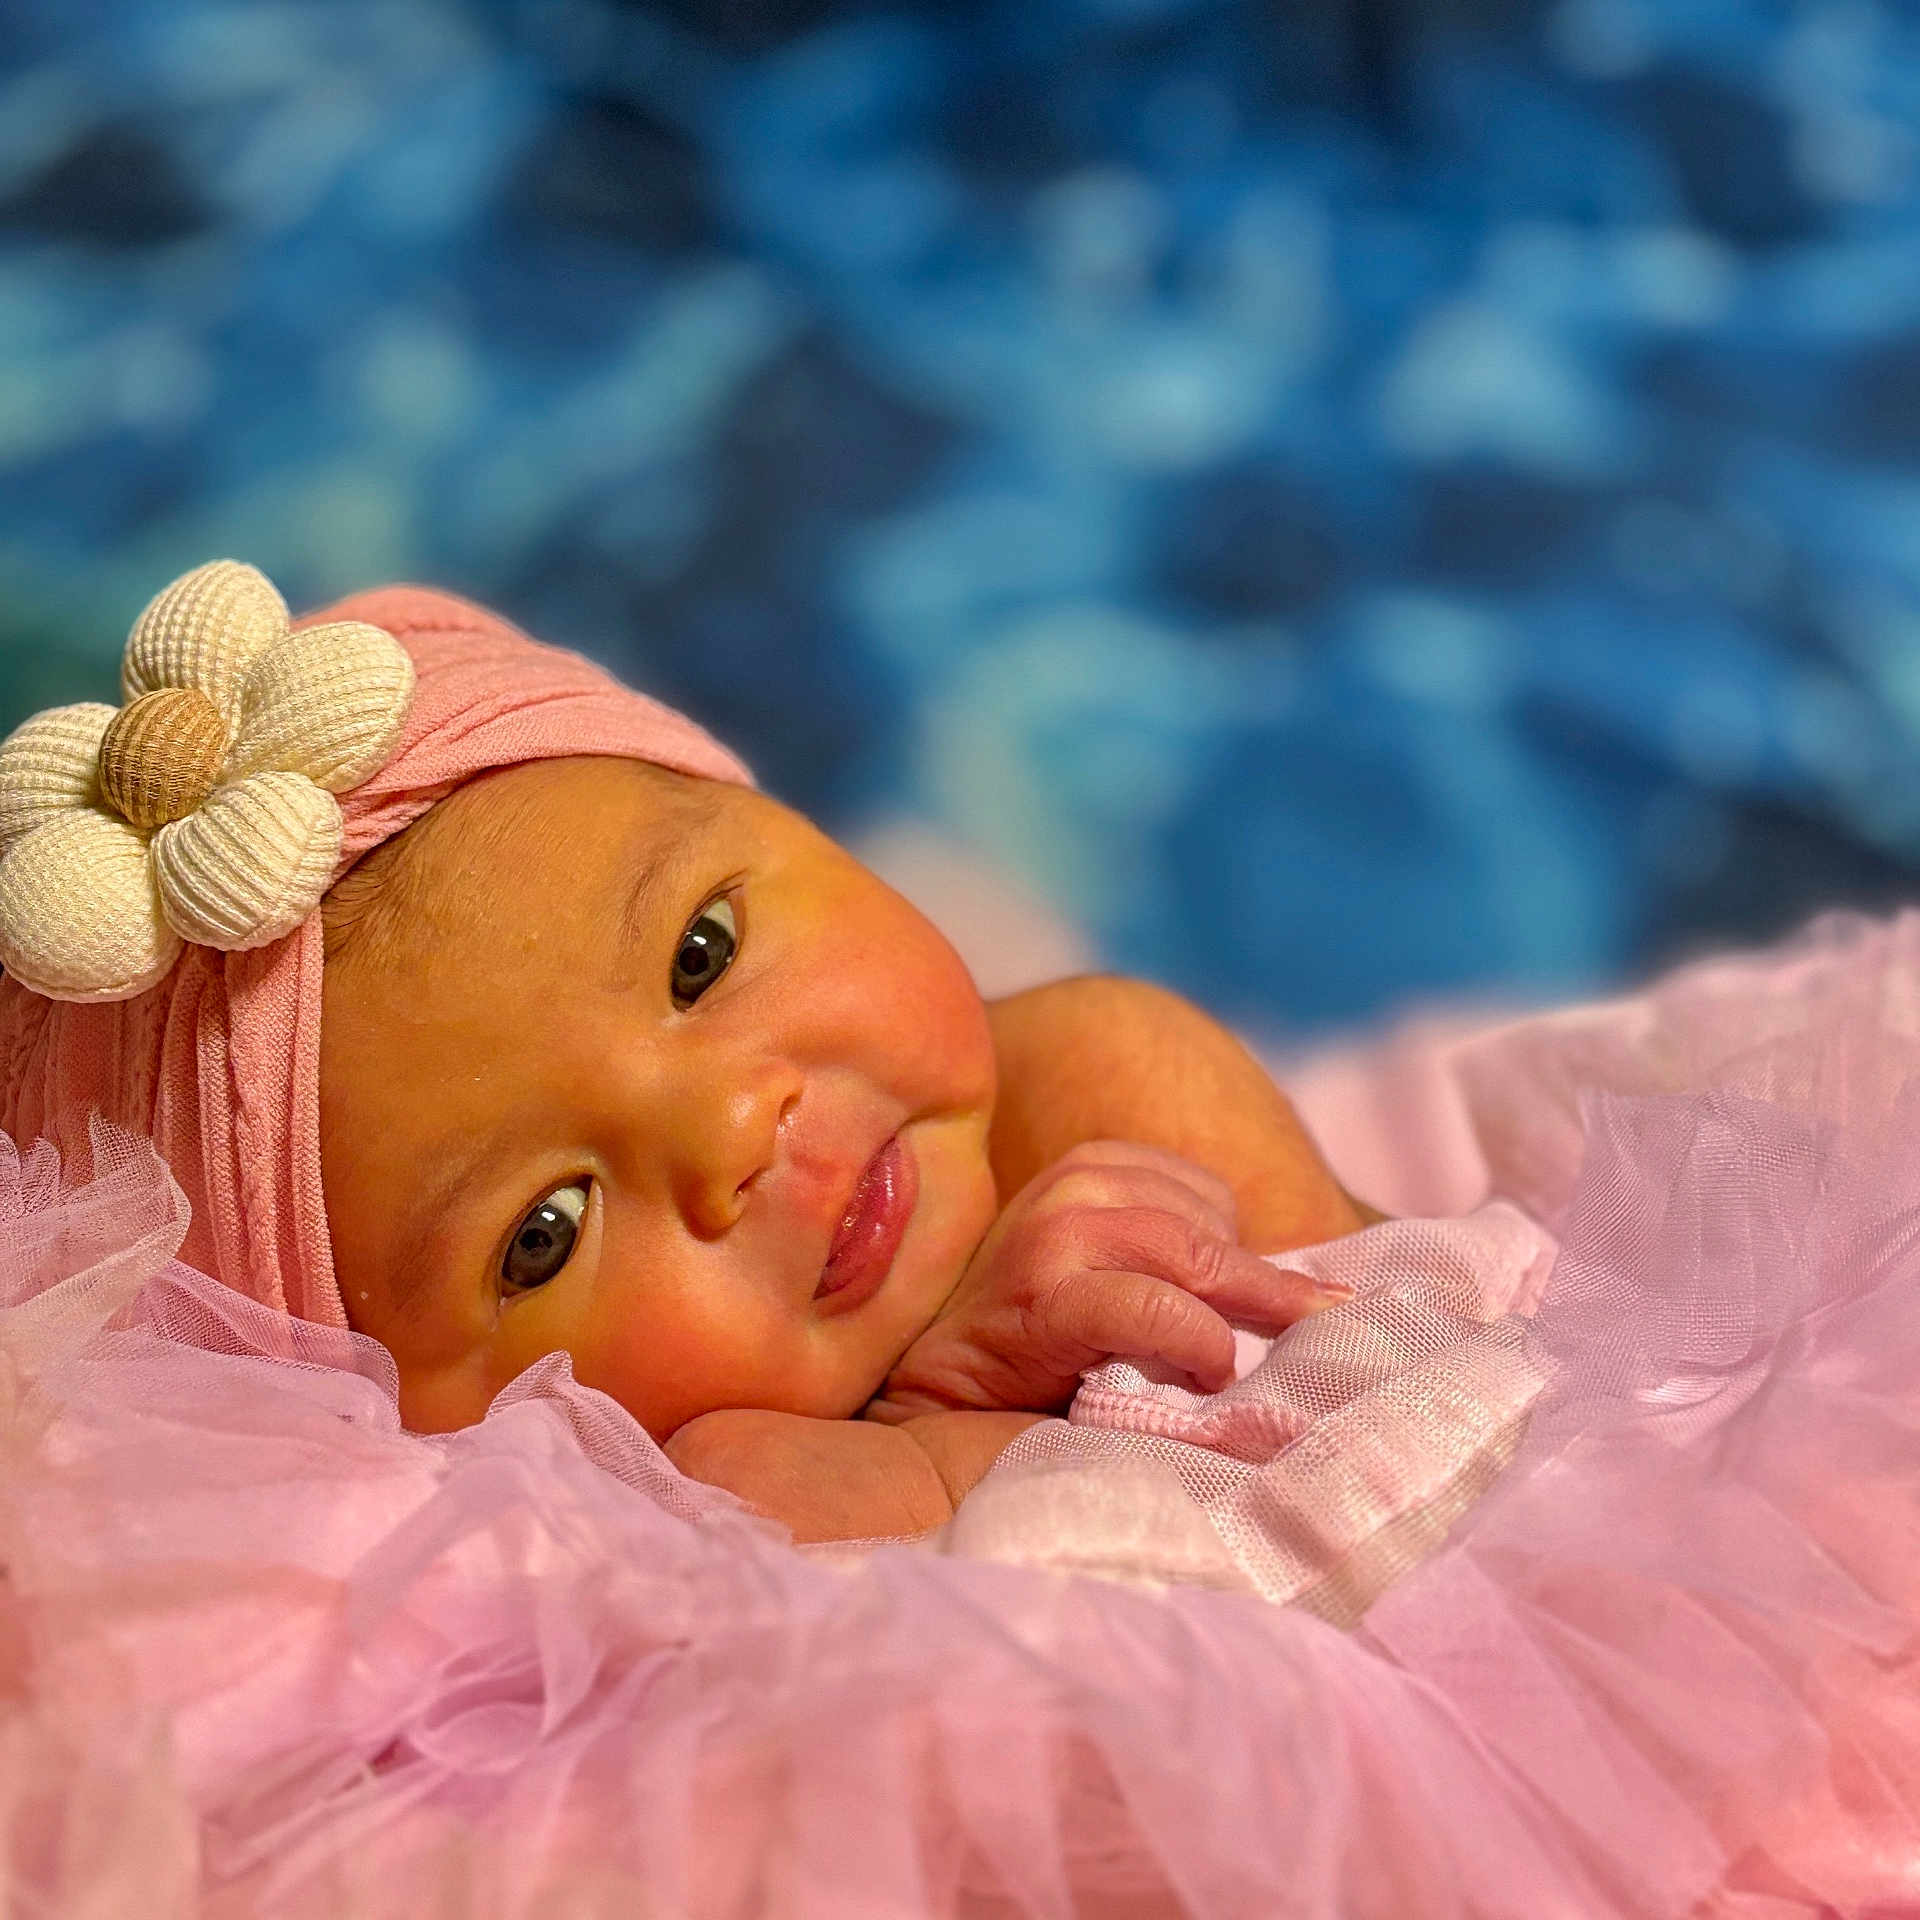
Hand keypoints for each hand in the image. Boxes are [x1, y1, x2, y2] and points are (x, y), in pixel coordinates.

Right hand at [866, 1140, 1348, 1420]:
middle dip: (1260, 1293)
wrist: (938, 1384)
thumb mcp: (1106, 1263)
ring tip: (1220, 1366)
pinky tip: (1203, 1373)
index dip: (1242, 1257)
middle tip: (1303, 1337)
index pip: (1213, 1198)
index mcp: (1095, 1163)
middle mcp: (1077, 1183)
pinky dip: (1195, 1342)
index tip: (1257, 1310)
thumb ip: (1176, 1254)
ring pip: (1192, 1262)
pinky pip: (1153, 1310)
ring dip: (1226, 1320)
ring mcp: (1057, 1234)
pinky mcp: (1046, 1297)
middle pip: (1212, 1232)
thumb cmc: (1038, 1331)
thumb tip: (1301, 1285)